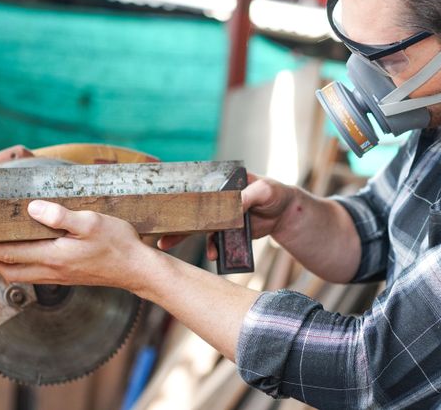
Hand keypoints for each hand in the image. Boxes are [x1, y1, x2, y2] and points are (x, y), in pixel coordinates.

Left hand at [0, 200, 154, 292]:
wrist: (137, 270)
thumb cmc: (119, 245)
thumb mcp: (93, 222)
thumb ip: (61, 215)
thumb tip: (33, 208)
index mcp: (53, 255)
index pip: (6, 252)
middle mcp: (51, 270)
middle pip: (7, 268)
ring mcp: (59, 276)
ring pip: (19, 274)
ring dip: (3, 262)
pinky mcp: (68, 278)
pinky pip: (34, 275)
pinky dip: (21, 265)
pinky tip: (28, 254)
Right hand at [158, 173, 296, 260]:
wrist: (285, 213)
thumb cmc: (274, 193)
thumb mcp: (265, 190)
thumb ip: (250, 195)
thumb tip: (236, 203)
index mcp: (221, 183)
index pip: (195, 188)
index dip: (178, 197)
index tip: (162, 205)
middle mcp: (216, 200)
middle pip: (189, 210)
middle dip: (171, 221)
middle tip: (155, 231)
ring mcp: (219, 217)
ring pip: (196, 228)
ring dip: (182, 237)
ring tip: (166, 245)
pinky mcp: (227, 232)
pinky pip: (214, 242)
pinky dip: (212, 249)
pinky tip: (213, 256)